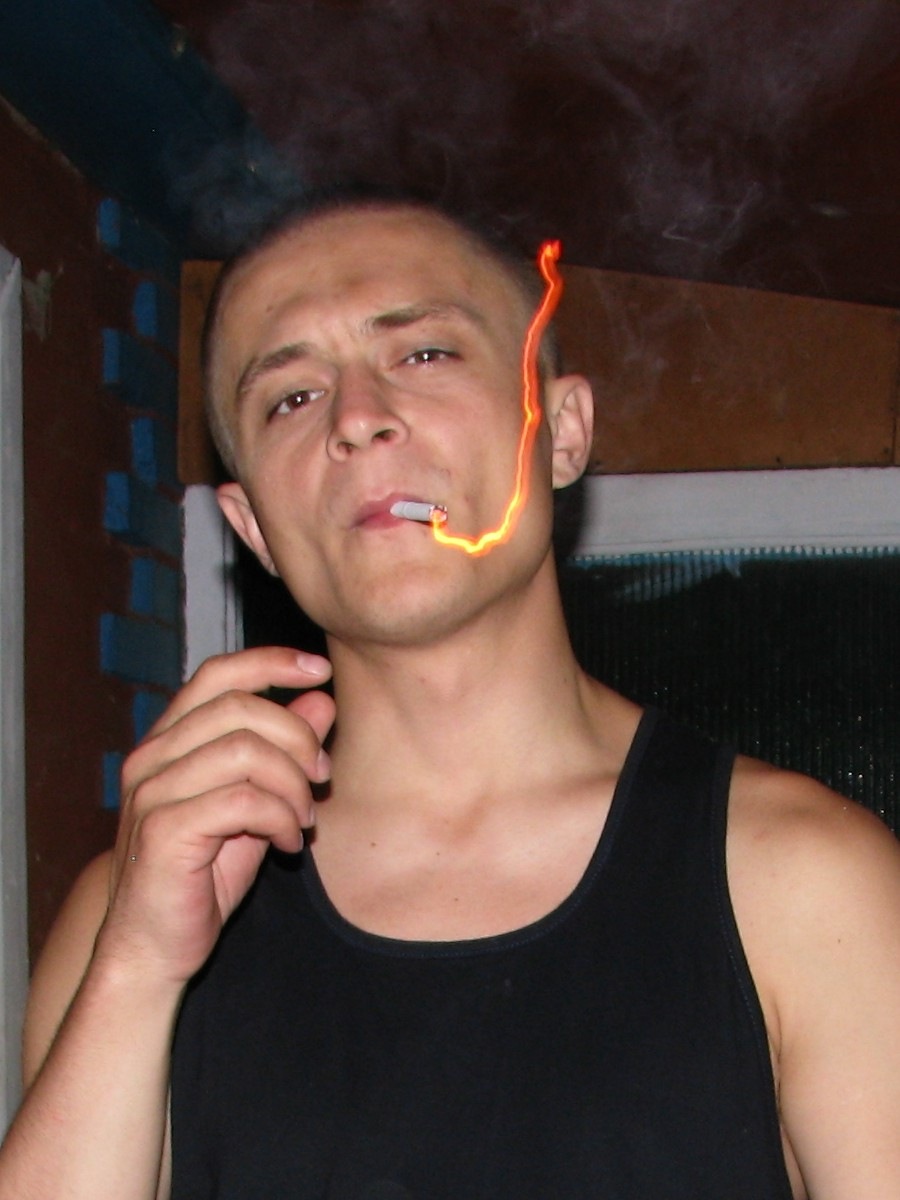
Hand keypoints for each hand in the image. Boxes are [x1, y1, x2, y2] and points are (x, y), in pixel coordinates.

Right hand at [95, 646, 334, 989]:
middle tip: (322, 776)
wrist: (154, 948)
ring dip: (293, 784)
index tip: (319, 670)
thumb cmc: (203, 875)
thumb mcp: (255, 803)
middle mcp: (152, 758)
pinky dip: (280, 818)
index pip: (217, 674)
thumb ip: (283, 751)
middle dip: (297, 737)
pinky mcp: (163, 831)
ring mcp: (152, 793)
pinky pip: (243, 801)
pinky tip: (288, 843)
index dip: (270, 663)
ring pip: (246, 751)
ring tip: (303, 819)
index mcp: (168, 741)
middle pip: (240, 708)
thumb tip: (321, 699)